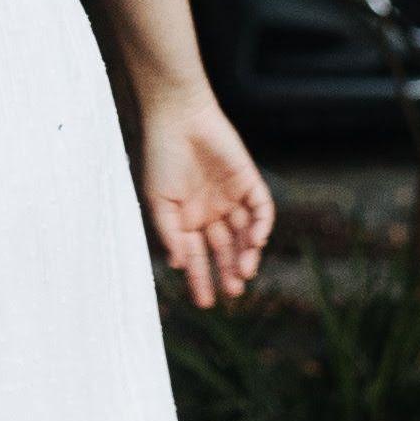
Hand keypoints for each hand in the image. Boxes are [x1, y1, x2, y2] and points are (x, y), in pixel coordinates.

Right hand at [139, 88, 274, 307]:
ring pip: (245, 235)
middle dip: (228, 272)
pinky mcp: (249, 182)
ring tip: (244, 271)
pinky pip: (261, 210)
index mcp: (186, 218)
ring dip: (246, 254)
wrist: (178, 118)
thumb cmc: (161, 157)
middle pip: (225, 250)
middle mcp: (210, 212)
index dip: (201, 278)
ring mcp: (231, 198)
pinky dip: (261, 226)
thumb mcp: (158, 200)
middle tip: (233, 292)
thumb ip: (169, 232)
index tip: (204, 302)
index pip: (197, 255)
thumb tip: (178, 264)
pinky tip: (256, 240)